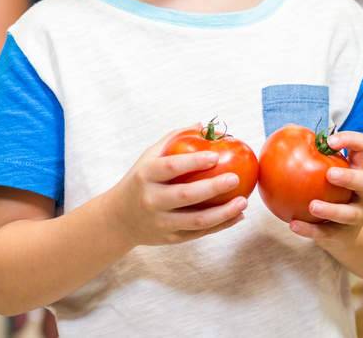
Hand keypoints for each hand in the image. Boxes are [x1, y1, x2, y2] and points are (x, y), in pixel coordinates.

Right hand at [104, 127, 247, 247]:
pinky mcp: (171, 238)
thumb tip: (202, 124)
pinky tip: (238, 216)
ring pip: (197, 220)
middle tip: (236, 178)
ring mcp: (162, 222)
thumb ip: (173, 139)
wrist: (119, 219)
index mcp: (146, 175)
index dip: (194, 161)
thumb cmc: (140, 180)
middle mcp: (152, 199)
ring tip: (243, 202)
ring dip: (224, 212)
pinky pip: (200, 233)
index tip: (216, 155)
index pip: (171, 167)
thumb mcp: (148, 157)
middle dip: (213, 187)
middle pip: (186, 195)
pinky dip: (222, 225)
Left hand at [289, 130, 362, 248]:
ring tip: (312, 205)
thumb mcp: (324, 168)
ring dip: (331, 210)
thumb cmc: (327, 188)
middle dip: (349, 178)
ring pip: (350, 214)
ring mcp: (358, 214)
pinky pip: (328, 233)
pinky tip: (293, 225)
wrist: (342, 228)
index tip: (329, 141)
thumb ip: (306, 149)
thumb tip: (285, 131)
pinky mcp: (346, 234)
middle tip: (329, 174)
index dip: (351, 140)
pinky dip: (310, 230)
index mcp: (359, 167)